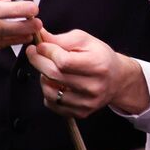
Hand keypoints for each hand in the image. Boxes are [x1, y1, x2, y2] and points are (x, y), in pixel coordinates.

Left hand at [25, 28, 149, 118]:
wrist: (117, 79)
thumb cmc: (99, 56)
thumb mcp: (84, 40)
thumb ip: (61, 39)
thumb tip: (40, 36)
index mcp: (97, 65)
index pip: (63, 61)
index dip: (46, 52)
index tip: (39, 45)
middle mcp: (94, 87)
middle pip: (54, 76)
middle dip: (38, 62)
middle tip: (33, 53)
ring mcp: (88, 102)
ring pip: (51, 92)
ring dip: (43, 78)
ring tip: (48, 69)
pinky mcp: (82, 113)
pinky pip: (54, 105)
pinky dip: (48, 93)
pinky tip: (54, 83)